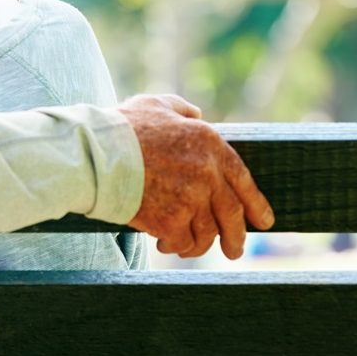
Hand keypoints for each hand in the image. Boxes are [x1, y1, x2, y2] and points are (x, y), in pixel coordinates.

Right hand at [120, 94, 273, 259]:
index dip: (256, 204)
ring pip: (207, 233)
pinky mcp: (171, 221)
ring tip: (188, 246)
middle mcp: (207, 172)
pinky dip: (176, 246)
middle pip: (231, 214)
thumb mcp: (156, 104)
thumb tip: (195, 114)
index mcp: (209, 143)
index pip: (243, 179)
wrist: (93, 153)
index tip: (263, 221)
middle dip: (236, 237)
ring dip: (200, 244)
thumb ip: (182, 110)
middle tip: (235, 251)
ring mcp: (191, 199)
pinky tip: (165, 244)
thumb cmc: (120, 128)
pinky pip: (182, 241)